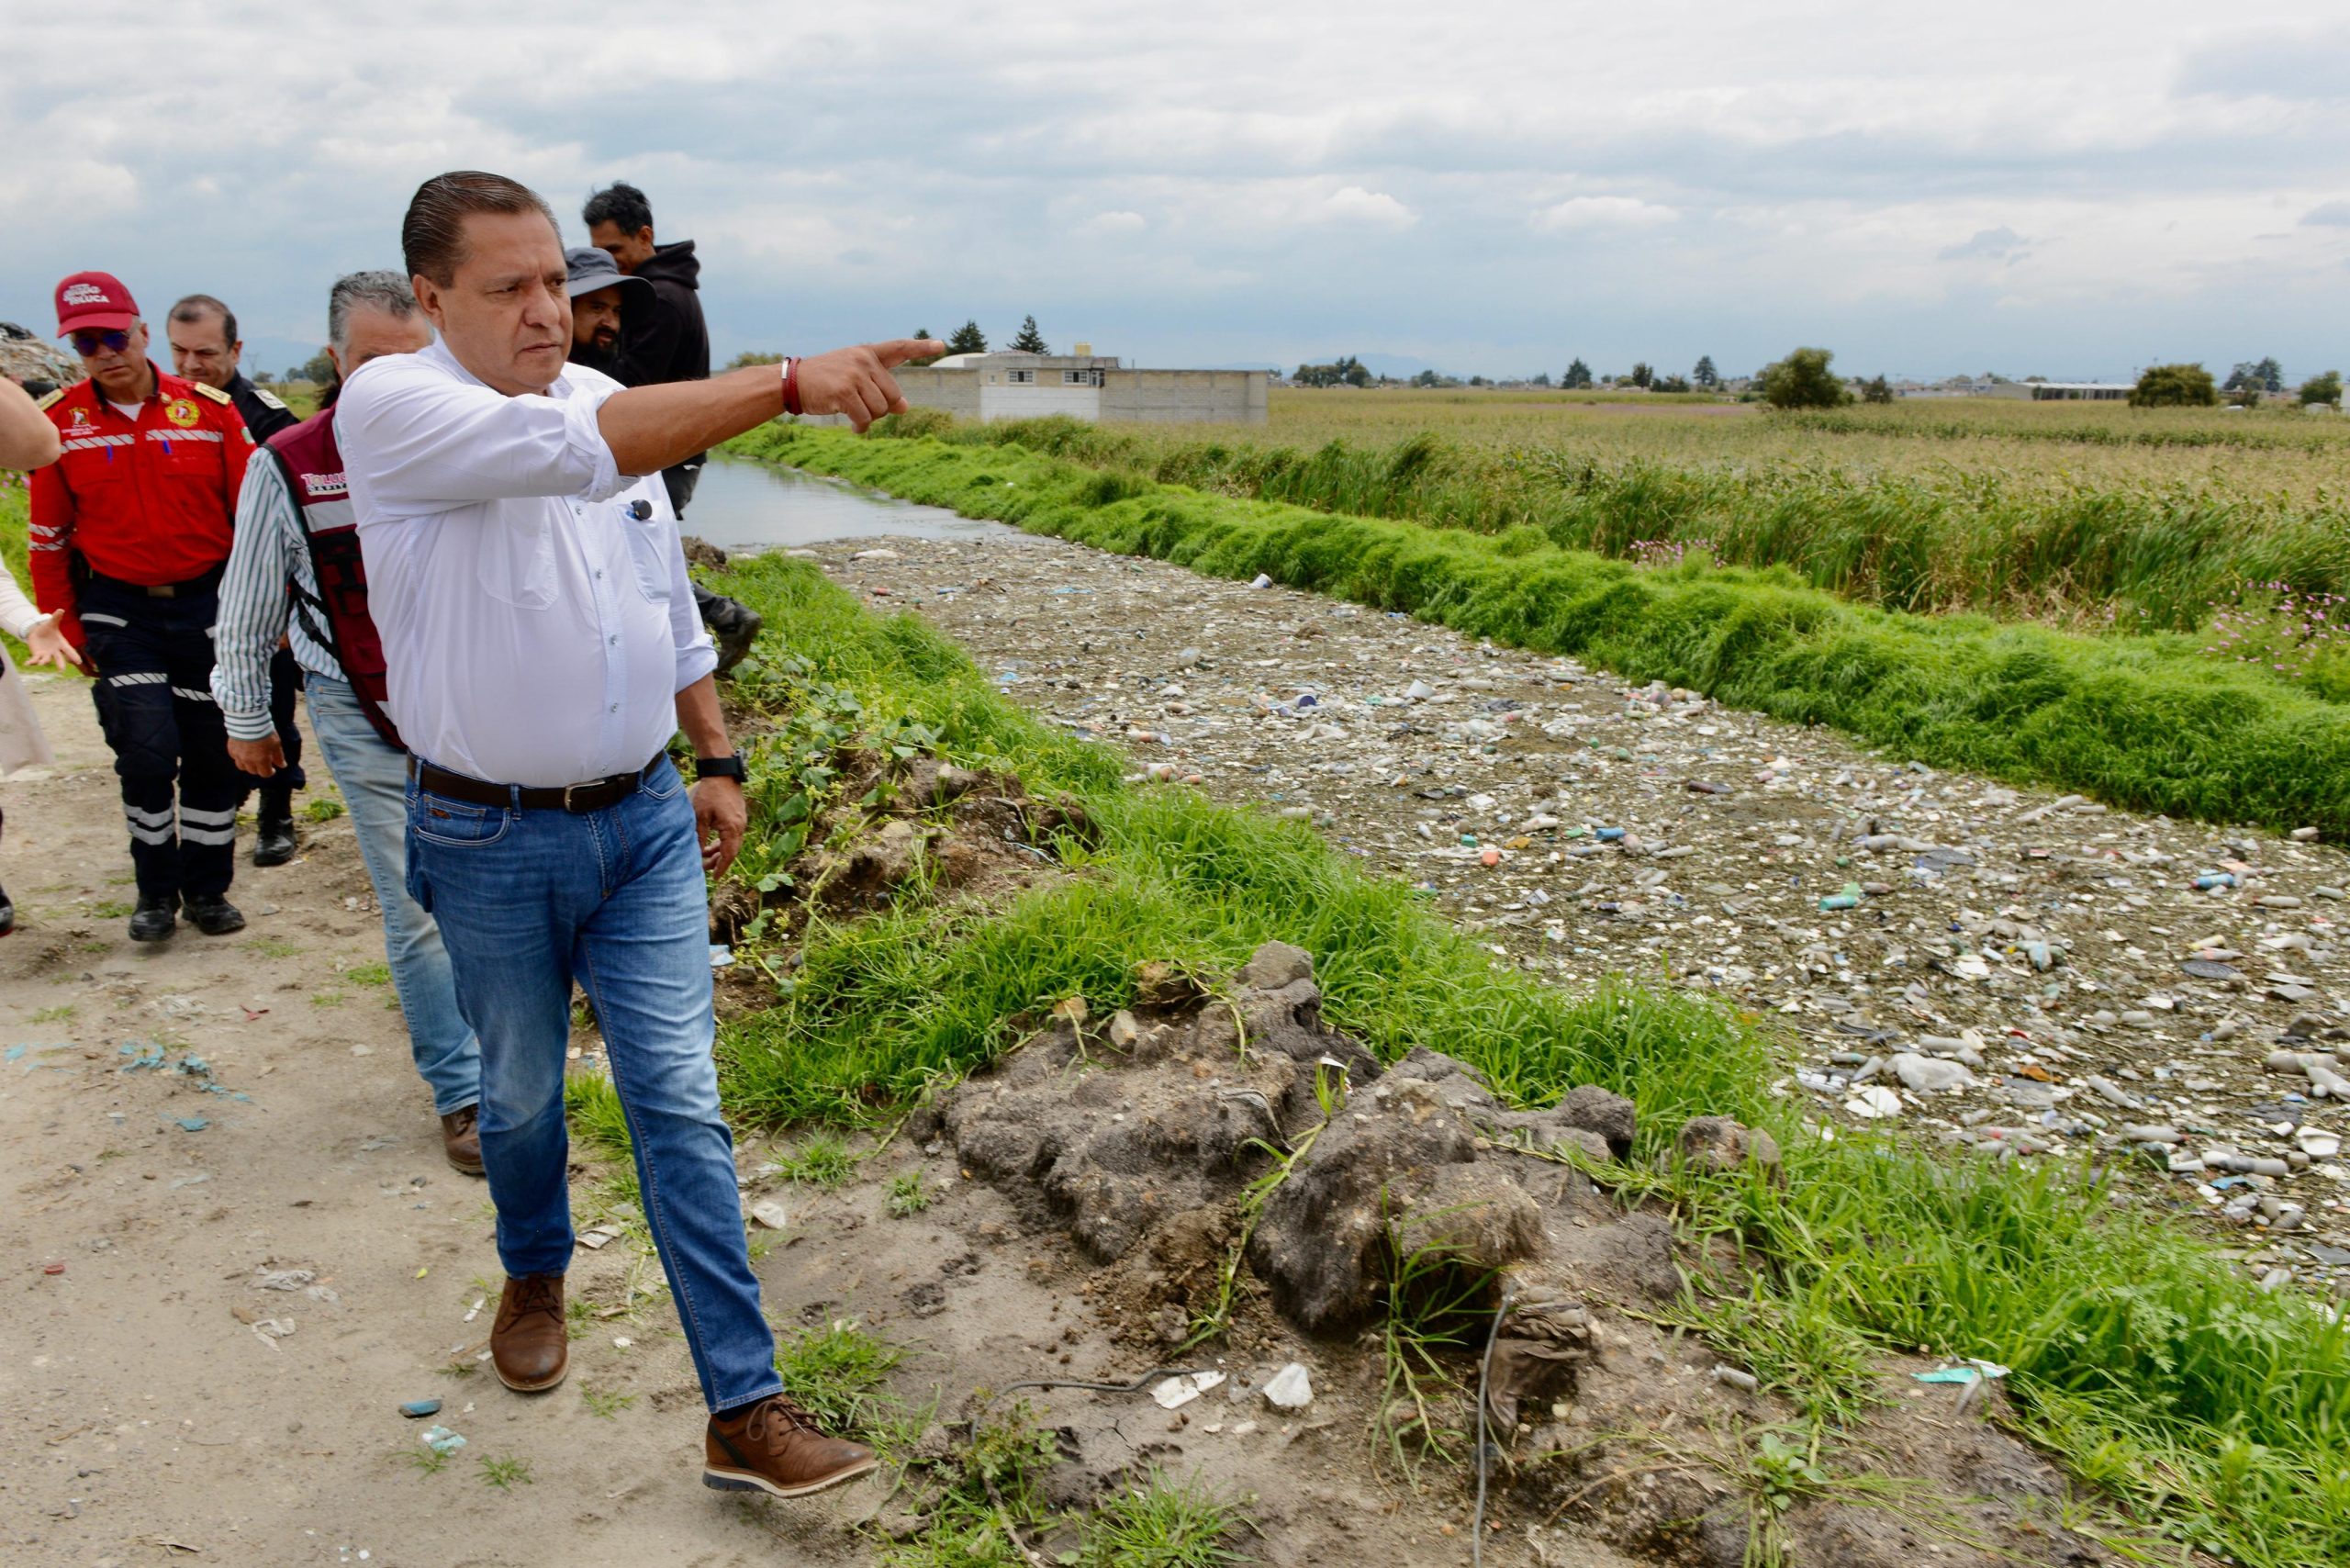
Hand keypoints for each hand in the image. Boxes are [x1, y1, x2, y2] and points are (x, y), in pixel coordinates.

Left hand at [22, 616, 84, 671]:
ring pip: (46, 660)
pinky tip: (27, 663)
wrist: (38, 633)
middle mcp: (55, 651)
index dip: (73, 656)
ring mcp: (47, 654)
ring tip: (41, 663)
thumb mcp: (51, 623)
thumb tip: (60, 610)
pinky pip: (35, 659)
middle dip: (60, 664)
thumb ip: (56, 618)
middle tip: (61, 670)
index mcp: (61, 644)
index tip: (78, 661)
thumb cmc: (47, 629)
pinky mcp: (38, 655)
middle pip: (59, 658)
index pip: (69, 650)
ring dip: (44, 662)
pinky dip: (32, 662)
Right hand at [228, 733, 286, 777]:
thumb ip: (279, 757)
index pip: (265, 774)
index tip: (273, 769)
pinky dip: (240, 757)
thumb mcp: (276, 744)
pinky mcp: (231, 749)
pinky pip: (235, 758)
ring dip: (248, 765)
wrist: (248, 720)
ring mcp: (238, 756)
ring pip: (242, 767)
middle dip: (259, 769)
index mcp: (261, 760)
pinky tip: (244, 752)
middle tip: (263, 763)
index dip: (270, 772)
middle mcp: (248, 761)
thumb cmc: (265, 732)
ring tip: (253, 760)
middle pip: (253, 771)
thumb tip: (283, 765)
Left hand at [692, 776, 745, 876]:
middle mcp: (740, 827)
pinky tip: (712, 843)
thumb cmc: (709, 793)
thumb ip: (699, 836)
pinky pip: (732, 835)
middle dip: (719, 861)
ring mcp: (741, 821)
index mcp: (732, 828)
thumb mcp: (700, 816)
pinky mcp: (738, 817)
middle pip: (732, 851)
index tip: (715, 877)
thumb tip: (697, 852)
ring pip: (732, 843)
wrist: (722, 774)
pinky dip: (722, 842)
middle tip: (706, 868)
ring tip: (706, 856)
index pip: (728, 854)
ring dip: (719, 851)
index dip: (721, 867)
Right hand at [794, 339, 946, 430]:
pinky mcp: (844, 392)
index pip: (899, 348)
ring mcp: (854, 375)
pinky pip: (865, 419)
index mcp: (867, 354)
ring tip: (855, 416)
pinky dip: (861, 428)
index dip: (921, 348)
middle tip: (863, 409)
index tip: (940, 345)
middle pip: (893, 395)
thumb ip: (880, 388)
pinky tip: (854, 427)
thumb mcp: (855, 380)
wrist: (793, 383)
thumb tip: (905, 407)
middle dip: (881, 409)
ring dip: (871, 420)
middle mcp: (863, 361)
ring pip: (881, 409)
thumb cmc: (826, 382)